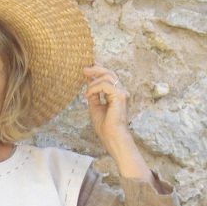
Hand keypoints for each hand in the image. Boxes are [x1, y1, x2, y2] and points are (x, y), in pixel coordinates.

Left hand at [83, 65, 153, 182]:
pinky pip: (105, 85)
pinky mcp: (120, 96)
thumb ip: (93, 95)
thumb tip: (89, 84)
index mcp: (116, 95)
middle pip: (110, 73)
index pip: (108, 78)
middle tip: (84, 69)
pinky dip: (94, 88)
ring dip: (93, 82)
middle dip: (96, 69)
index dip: (98, 72)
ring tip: (86, 92)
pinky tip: (89, 95)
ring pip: (107, 77)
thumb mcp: (95, 107)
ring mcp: (122, 93)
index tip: (86, 71)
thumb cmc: (105, 126)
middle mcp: (121, 92)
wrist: (111, 136)